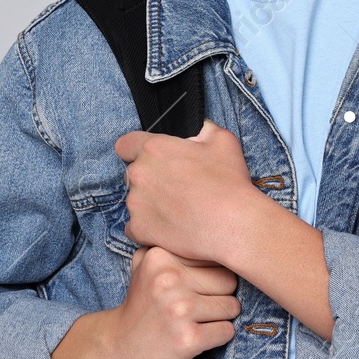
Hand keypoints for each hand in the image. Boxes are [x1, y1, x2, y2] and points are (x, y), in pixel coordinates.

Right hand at [103, 245, 241, 358]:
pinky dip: (219, 337)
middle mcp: (169, 280)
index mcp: (161, 256)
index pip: (216, 256)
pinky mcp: (187, 339)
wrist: (116, 349)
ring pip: (232, 306)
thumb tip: (217, 234)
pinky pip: (226, 331)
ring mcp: (178, 309)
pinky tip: (197, 337)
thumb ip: (174, 245)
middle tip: (198, 307)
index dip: (212, 273)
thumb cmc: (142, 306)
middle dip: (221, 296)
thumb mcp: (146, 265)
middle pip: (229, 281)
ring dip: (220, 318)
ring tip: (196, 322)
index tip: (196, 286)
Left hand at [114, 118, 263, 263]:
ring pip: (135, 201)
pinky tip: (170, 226)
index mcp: (154, 149)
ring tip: (178, 210)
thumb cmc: (228, 183)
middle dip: (149, 179)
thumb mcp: (222, 140)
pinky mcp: (139, 229)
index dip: (135, 150)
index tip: (148, 159)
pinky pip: (135, 227)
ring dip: (150, 204)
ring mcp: (136, 204)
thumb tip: (199, 130)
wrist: (233, 225)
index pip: (125, 144)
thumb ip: (203, 129)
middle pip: (133, 174)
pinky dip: (148, 228)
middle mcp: (139, 174)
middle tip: (175, 188)